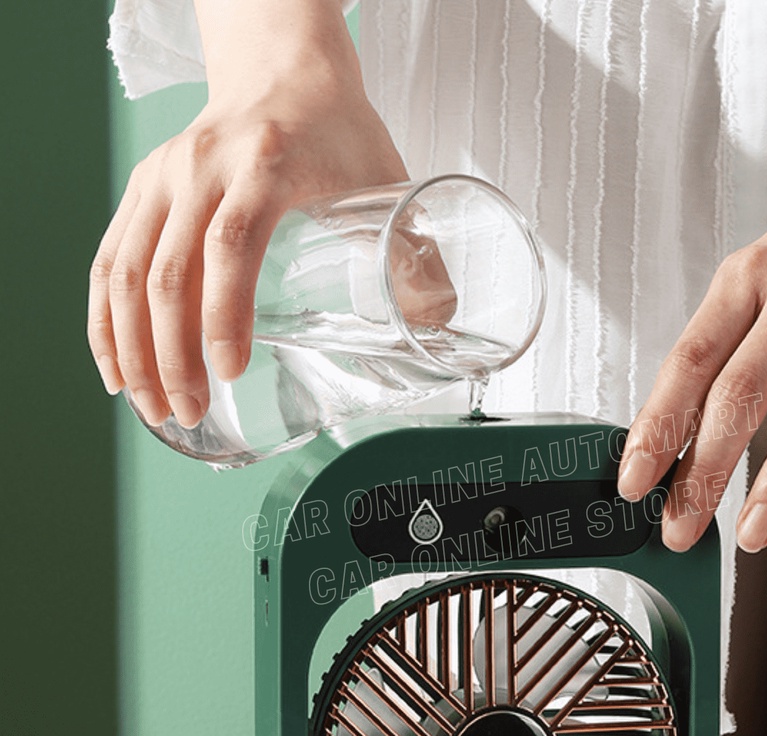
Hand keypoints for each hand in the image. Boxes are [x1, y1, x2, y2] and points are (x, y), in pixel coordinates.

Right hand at [87, 0, 406, 427]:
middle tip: (191, 411)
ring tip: (150, 406)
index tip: (229, 371)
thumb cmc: (335, 127)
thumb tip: (437, 324)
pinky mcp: (143, 188)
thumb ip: (413, 251)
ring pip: (126, 269)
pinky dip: (105, 317)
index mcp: (265, 163)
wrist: (282, 69)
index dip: (224, 312)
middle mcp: (201, 166)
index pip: (231, 243)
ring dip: (131, 347)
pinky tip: (113, 365)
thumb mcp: (384, 178)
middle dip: (172, 353)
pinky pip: (110, 259)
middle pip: (168, 268)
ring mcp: (162, 176)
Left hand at [617, 141, 766, 552]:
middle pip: (746, 390)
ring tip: (752, 530)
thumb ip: (710, 353)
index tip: (635, 481)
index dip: (658, 425)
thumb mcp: (743, 285)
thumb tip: (663, 444)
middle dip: (707, 469)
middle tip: (681, 526)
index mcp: (746, 278)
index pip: (692, 361)